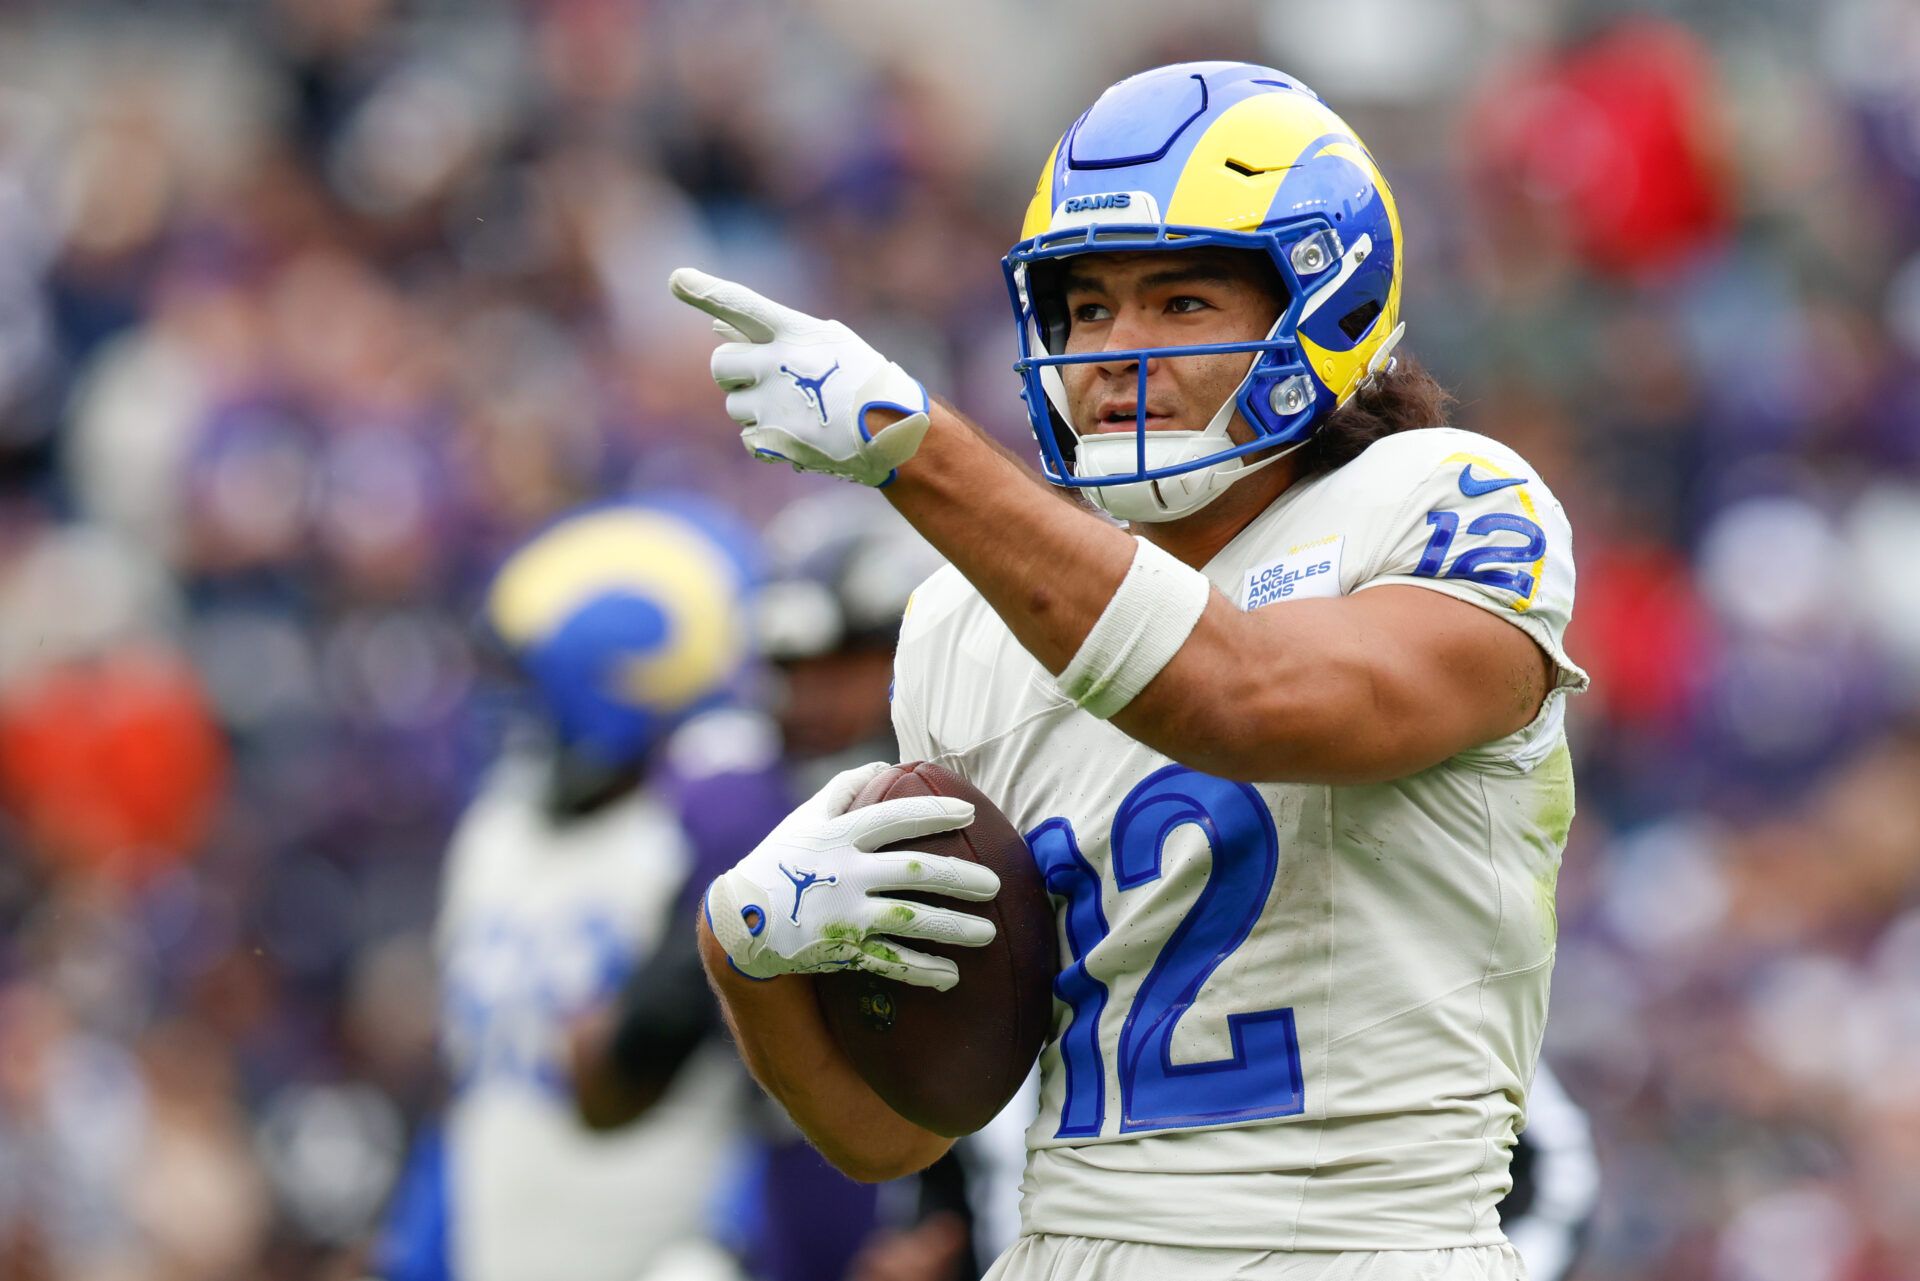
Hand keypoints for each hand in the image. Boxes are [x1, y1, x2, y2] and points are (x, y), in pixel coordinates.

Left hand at [668, 267, 931, 485]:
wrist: (893, 432)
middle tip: (767, 379)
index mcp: (794, 331)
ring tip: (798, 410)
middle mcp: (778, 363)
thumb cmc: (860, 380)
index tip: (676, 279)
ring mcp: (773, 403)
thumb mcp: (824, 343)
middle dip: (735, 372)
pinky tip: (799, 432)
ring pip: (733, 405)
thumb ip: (768, 332)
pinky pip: (747, 437)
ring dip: (755, 408)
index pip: (741, 304)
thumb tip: (716, 324)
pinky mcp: (773, 439)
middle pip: (720, 363)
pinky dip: (766, 438)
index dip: (706, 291)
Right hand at [704, 763, 999, 989]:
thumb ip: (845, 788)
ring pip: (911, 920)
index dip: (933, 813)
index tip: (970, 812)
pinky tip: (951, 976)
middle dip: (959, 878)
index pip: (895, 818)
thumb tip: (885, 765)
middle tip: (994, 884)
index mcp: (840, 836)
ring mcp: (846, 914)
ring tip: (987, 932)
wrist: (741, 919)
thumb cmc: (781, 859)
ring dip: (953, 928)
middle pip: (914, 872)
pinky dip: (922, 971)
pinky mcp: (844, 949)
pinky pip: (891, 962)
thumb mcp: (806, 817)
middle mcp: (846, 874)